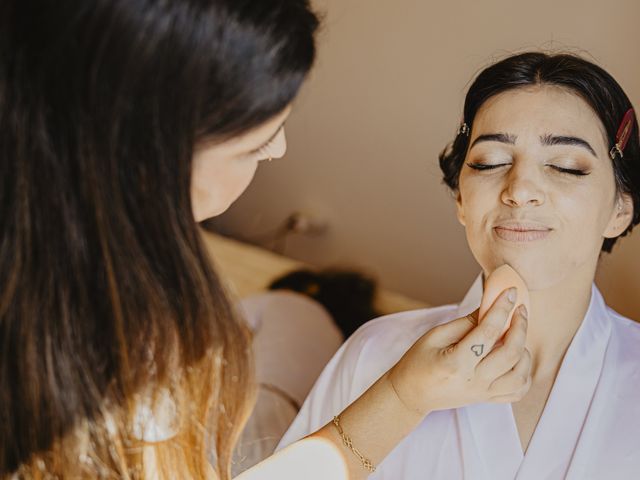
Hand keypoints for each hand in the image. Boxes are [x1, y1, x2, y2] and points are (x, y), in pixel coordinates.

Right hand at [388, 288, 530, 415]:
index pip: (488, 332)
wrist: (411, 394)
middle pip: (510, 353)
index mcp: (456, 363)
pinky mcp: (487, 399)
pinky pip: (517, 391)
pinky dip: (524, 373)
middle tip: (520, 310)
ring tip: (517, 336)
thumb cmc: (418, 362)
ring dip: (524, 351)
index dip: (501, 309)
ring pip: (520, 375)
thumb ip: (465, 322)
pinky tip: (518, 358)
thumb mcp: (435, 336)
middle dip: (520, 326)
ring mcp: (482, 393)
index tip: (510, 293)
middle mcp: (473, 382)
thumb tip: (490, 306)